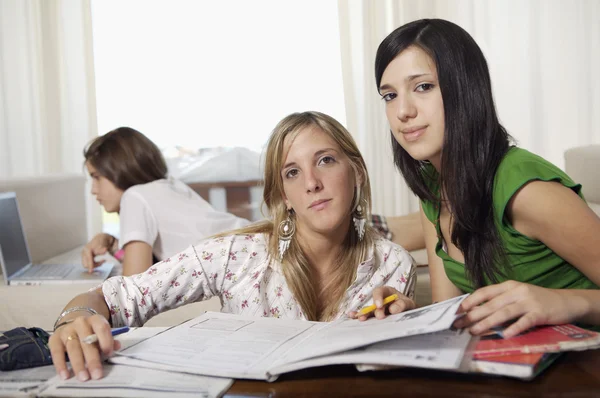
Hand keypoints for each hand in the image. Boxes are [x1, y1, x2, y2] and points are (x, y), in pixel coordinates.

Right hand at [49, 315, 119, 380]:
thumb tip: (116, 347)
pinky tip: (65, 375)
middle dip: (92, 359)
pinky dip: (60, 364)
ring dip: (78, 364)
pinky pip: (56, 352)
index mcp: (95, 320)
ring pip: (73, 348)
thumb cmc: (91, 332)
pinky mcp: (54, 339)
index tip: (109, 354)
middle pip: (87, 342)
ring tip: (83, 377)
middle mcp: (80, 323)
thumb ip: (109, 340)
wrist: (72, 324)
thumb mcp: (101, 333)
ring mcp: (66, 330)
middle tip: (97, 374)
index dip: (106, 340)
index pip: (101, 328)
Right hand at [82, 233, 115, 272]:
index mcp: (87, 249)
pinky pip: (89, 264)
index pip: (88, 259)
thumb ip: (102, 249)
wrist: (100, 239)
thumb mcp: (102, 245)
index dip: (90, 265)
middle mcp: (84, 253)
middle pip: (86, 264)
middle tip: (103, 261)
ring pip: (88, 265)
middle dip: (94, 265)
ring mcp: (84, 256)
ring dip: (95, 265)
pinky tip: (100, 261)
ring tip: (102, 260)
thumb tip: (105, 250)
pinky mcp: (86, 258)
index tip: (91, 271)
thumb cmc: (101, 242)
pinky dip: (95, 264)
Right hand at [348, 286, 414, 320]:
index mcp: (387, 292)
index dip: (377, 298)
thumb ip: (402, 305)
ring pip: (368, 311)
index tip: (379, 305)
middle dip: (373, 310)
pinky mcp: (374, 317)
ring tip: (361, 318)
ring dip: (364, 314)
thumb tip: (392, 310)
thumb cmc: (407, 306)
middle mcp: (379, 300)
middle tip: (379, 317)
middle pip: (372, 303)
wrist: (409, 313)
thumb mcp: (408, 303)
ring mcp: (376, 309)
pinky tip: (352, 316)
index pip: (379, 291)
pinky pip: (366, 316)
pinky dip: (359, 316)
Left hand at [454, 280, 576, 337]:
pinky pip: (525, 321)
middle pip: (491, 304)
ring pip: (504, 313)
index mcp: (508, 286)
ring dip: (487, 323)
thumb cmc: (537, 300)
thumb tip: (477, 312)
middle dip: (473, 315)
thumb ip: (500, 301)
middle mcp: (516, 291)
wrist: (566, 301)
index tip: (457, 310)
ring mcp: (529, 302)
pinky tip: (504, 335)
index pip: (485, 292)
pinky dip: (514, 328)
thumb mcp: (517, 295)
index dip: (470, 300)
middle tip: (459, 324)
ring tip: (474, 331)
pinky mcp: (540, 313)